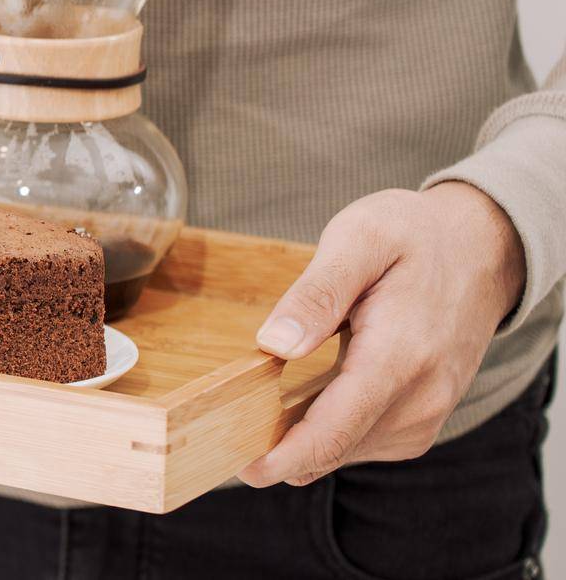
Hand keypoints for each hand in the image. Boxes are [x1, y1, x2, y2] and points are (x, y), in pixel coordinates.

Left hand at [238, 182, 523, 486]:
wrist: (480, 247)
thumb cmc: (414, 236)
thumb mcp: (359, 240)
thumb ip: (317, 294)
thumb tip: (274, 344)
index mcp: (400, 356)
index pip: (333, 430)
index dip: (282, 456)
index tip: (240, 466)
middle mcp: (420, 398)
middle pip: (334, 449)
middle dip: (277, 450)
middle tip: (223, 427)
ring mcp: (427, 414)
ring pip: (345, 452)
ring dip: (301, 440)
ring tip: (258, 407)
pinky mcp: (423, 419)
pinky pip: (362, 443)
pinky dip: (327, 432)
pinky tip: (304, 402)